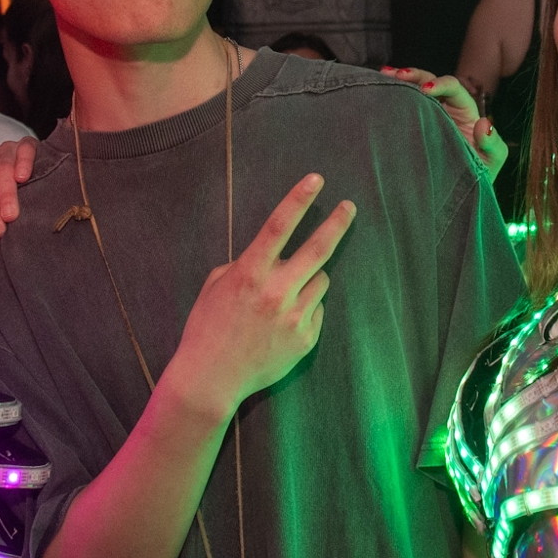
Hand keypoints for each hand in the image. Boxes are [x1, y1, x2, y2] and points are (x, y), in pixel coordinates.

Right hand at [162, 174, 354, 417]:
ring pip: (321, 280)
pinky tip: (282, 322)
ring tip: (286, 293)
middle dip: (337, 224)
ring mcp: (294, 318)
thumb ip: (245, 266)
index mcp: (250, 274)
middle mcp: (276, 292)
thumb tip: (273, 256)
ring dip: (309, 278)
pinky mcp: (305, 339)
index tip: (316, 179)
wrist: (212, 378)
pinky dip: (305, 308)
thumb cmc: (207, 327)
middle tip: (349, 207)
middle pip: (318, 249)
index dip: (298, 200)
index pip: (278, 227)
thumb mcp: (216, 286)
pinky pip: (316, 309)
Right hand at [381, 67, 507, 180]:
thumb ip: (493, 143)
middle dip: (415, 75)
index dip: (441, 84)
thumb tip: (483, 124)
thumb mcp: (492, 160)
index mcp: (465, 112)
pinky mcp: (413, 128)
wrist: (459, 192)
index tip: (425, 90)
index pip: (453, 89)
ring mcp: (428, 117)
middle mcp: (446, 109)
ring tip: (384, 76)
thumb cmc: (479, 174)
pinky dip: (392, 98)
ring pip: (414, 92)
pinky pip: (403, 109)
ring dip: (399, 81)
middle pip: (429, 81)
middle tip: (397, 75)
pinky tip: (379, 93)